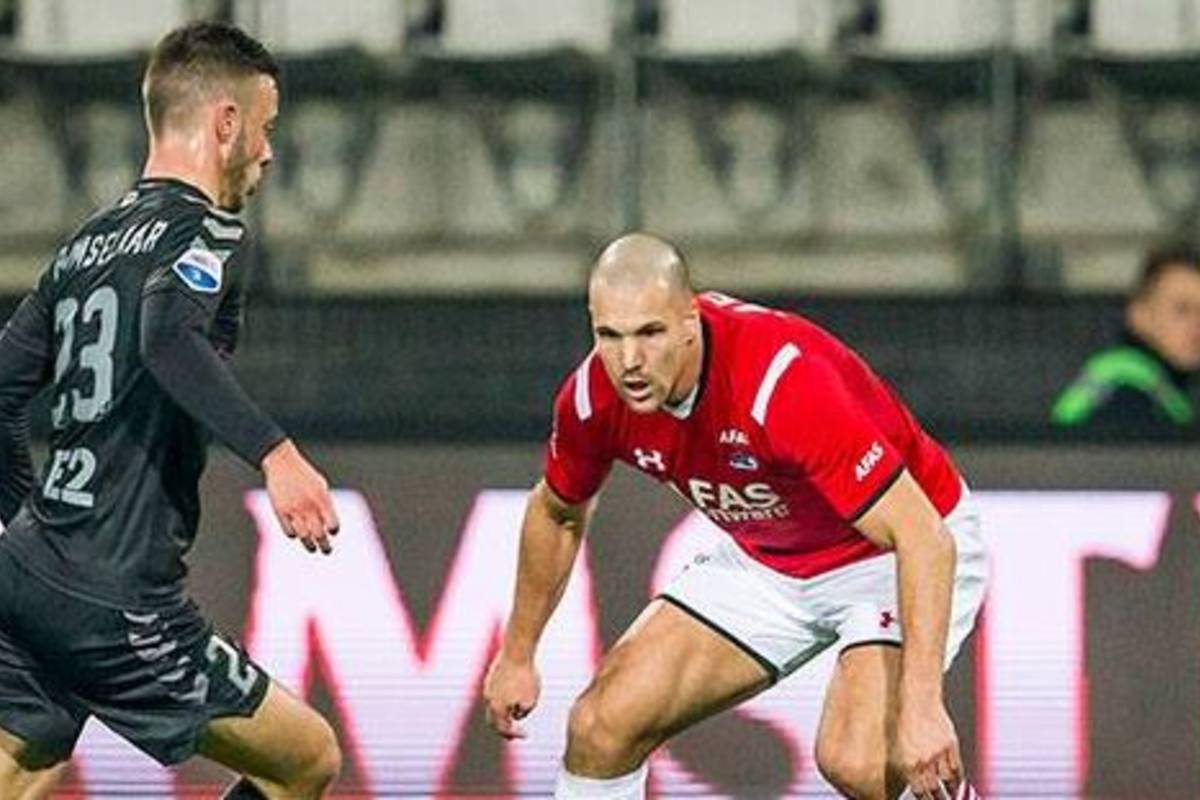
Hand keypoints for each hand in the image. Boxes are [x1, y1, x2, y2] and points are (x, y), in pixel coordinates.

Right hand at [261, 439, 338, 554]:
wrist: (282, 463)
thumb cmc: (305, 474)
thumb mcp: (320, 486)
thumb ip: (325, 505)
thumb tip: (329, 525)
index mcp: (322, 499)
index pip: (332, 524)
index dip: (333, 530)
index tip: (332, 532)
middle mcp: (309, 506)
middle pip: (319, 534)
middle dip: (325, 546)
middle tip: (327, 551)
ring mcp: (294, 510)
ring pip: (304, 537)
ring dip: (309, 545)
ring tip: (312, 548)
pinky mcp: (280, 512)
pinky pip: (289, 531)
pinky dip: (294, 535)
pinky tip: (297, 534)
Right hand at [483, 653, 540, 739]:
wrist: (517, 651)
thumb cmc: (527, 677)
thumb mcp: (531, 701)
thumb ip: (523, 712)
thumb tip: (516, 714)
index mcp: (497, 709)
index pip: (503, 729)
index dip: (515, 734)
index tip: (526, 735)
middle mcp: (489, 699)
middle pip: (493, 719)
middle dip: (504, 726)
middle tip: (514, 732)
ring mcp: (488, 687)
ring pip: (494, 704)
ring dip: (503, 710)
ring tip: (516, 710)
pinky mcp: (490, 676)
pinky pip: (495, 691)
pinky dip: (503, 697)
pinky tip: (513, 693)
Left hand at [895, 699, 961, 798]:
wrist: (918, 699)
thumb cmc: (906, 719)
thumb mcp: (899, 745)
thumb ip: (909, 765)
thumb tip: (914, 781)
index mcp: (908, 761)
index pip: (918, 790)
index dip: (924, 799)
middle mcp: (924, 759)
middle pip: (934, 789)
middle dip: (938, 799)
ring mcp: (939, 753)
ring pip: (948, 781)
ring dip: (952, 792)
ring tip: (954, 798)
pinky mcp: (951, 745)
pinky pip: (957, 767)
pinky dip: (959, 779)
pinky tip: (960, 785)